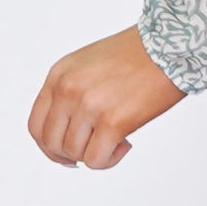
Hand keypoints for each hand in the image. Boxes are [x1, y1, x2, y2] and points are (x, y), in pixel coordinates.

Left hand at [28, 25, 184, 168]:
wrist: (170, 45)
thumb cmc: (137, 54)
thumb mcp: (87, 64)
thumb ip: (71, 91)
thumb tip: (69, 130)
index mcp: (59, 75)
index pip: (36, 125)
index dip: (48, 146)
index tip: (64, 154)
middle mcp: (69, 90)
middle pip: (52, 143)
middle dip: (70, 155)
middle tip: (92, 151)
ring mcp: (89, 106)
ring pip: (74, 154)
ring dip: (94, 154)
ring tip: (116, 140)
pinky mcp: (113, 122)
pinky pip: (97, 159)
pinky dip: (110, 159)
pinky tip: (126, 143)